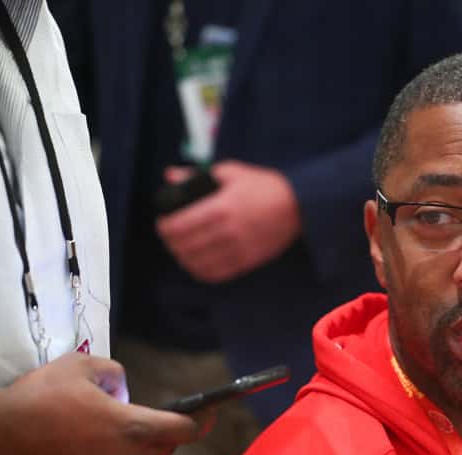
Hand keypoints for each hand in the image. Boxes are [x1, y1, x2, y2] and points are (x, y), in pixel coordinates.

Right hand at [0, 353, 202, 454]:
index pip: (184, 430)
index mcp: (132, 428)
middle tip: (135, 417)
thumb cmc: (36, 400)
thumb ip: (113, 373)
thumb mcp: (78, 367)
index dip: (201, 421)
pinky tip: (78, 453)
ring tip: (96, 434)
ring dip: (129, 452)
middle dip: (159, 433)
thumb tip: (124, 389)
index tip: (210, 415)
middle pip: (162, 449)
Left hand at [156, 160, 301, 282]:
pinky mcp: (248, 261)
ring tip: (181, 250)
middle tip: (169, 237)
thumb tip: (170, 176)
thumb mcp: (231, 172)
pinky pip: (216, 274)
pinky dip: (201, 271)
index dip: (164, 227)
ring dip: (183, 258)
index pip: (179, 225)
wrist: (299, 206)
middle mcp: (228, 231)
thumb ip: (197, 175)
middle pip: (185, 246)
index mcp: (221, 207)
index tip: (162, 223)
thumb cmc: (264, 186)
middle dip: (171, 242)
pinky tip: (197, 264)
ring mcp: (238, 249)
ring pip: (198, 262)